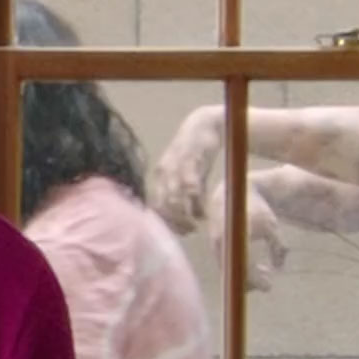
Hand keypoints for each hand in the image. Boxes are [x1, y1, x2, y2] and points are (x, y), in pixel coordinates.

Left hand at [149, 107, 226, 232]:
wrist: (203, 126)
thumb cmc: (196, 153)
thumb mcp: (190, 175)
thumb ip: (190, 195)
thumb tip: (195, 218)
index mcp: (159, 175)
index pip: (154, 204)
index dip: (165, 221)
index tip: (179, 232)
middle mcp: (164, 172)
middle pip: (162, 204)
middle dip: (173, 222)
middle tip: (189, 231)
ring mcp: (175, 167)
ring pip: (174, 199)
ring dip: (183, 216)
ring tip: (195, 226)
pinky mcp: (190, 162)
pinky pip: (190, 187)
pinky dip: (196, 204)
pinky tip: (203, 213)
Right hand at [209, 181, 289, 290]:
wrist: (235, 194)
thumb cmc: (257, 209)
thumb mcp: (273, 227)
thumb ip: (278, 247)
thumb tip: (278, 267)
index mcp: (238, 239)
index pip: (245, 270)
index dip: (257, 282)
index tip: (268, 286)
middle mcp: (223, 243)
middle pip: (233, 274)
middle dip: (251, 281)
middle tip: (268, 280)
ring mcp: (216, 244)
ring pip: (228, 269)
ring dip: (245, 273)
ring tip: (264, 269)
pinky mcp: (215, 244)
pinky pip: (224, 262)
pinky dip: (238, 265)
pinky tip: (253, 262)